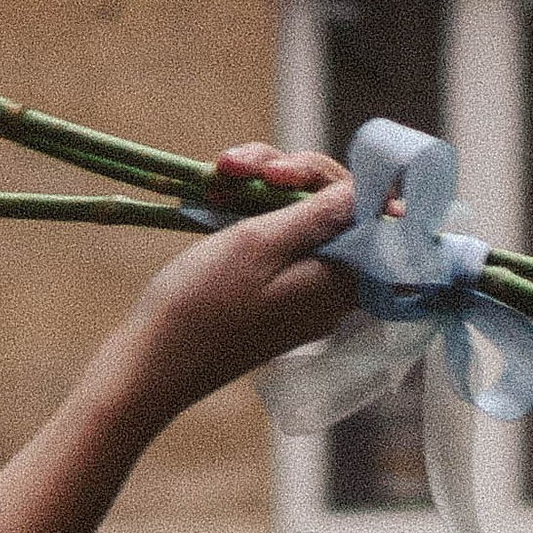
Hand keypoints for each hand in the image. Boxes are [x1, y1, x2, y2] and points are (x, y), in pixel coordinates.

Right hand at [96, 144, 356, 425]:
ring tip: (220, 175)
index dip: (349, 181)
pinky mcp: (274, 295)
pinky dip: (253, 213)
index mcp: (338, 281)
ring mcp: (302, 295)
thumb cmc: (202, 304)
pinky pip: (279, 240)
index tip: (297, 172)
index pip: (378, 218)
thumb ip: (324, 214)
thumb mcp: (262, 242)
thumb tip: (381, 195)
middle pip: (339, 210)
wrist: (151, 364)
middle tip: (243, 167)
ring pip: (303, 218)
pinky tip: (218, 199)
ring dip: (264, 187)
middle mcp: (330, 292)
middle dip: (294, 174)